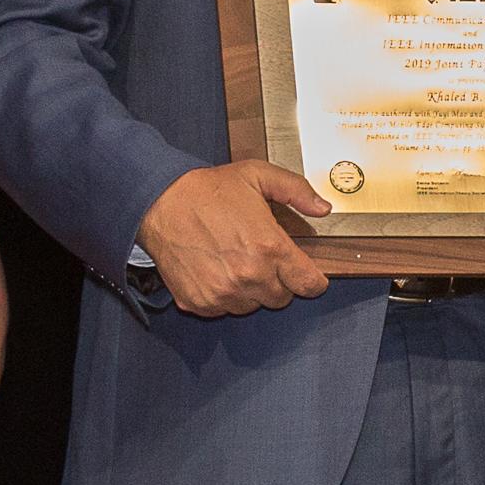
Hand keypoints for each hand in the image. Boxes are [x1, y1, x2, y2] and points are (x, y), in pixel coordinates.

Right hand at [137, 162, 331, 315]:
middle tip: (262, 258)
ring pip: (252, 306)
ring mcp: (223, 293)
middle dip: (278, 280)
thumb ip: (297, 191)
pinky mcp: (201, 302)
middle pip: (282, 298)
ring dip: (251, 290)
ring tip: (235, 261)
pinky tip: (216, 269)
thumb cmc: (208, 190)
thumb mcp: (258, 176)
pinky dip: (224, 295)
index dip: (312, 279)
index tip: (307, 275)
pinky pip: (225, 309)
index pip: (309, 284)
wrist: (161, 203)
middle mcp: (249, 276)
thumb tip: (323, 209)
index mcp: (269, 248)